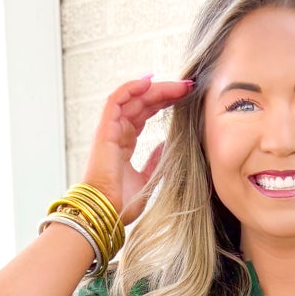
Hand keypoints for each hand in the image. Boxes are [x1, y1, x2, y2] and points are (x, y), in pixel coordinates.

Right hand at [83, 74, 193, 225]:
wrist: (107, 213)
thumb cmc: (122, 203)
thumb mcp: (147, 179)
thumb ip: (155, 161)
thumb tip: (166, 146)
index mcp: (125, 143)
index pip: (146, 113)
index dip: (165, 103)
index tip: (186, 97)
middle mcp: (118, 132)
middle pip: (143, 103)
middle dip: (166, 93)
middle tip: (189, 87)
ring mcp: (111, 129)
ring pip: (133, 98)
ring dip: (155, 89)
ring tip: (178, 85)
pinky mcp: (106, 130)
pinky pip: (117, 100)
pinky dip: (132, 88)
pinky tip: (150, 82)